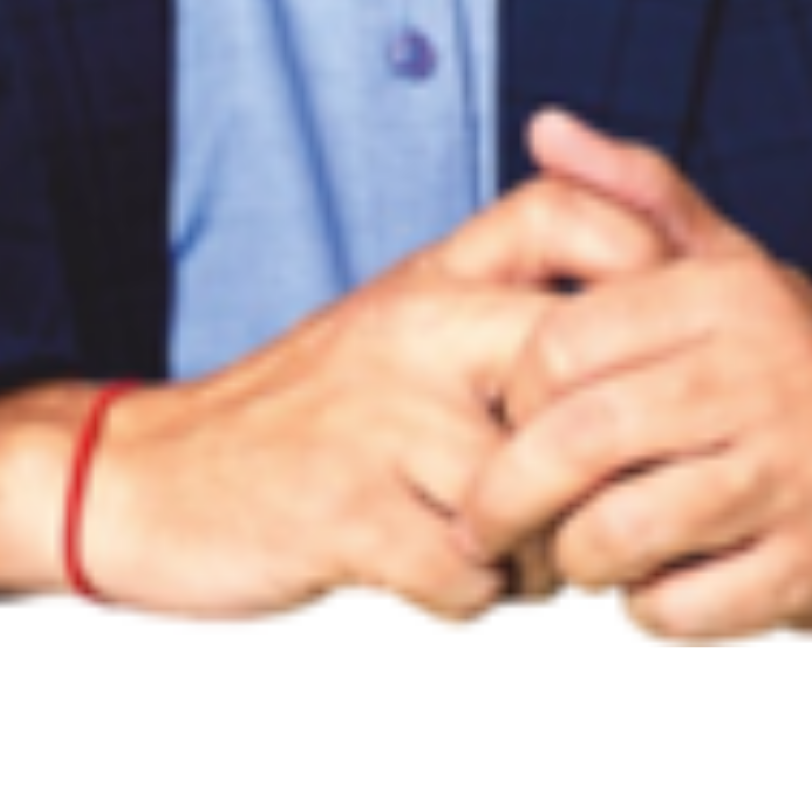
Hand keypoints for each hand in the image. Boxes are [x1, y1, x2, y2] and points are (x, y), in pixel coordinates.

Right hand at [80, 167, 681, 622]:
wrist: (146, 477)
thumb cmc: (297, 418)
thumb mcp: (396, 327)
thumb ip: (497, 305)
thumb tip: (643, 309)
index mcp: (430, 277)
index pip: (573, 216)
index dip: (649, 264)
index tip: (665, 345)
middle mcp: (412, 329)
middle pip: (575, 363)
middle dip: (603, 451)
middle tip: (589, 493)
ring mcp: (379, 419)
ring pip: (534, 488)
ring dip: (538, 542)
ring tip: (503, 548)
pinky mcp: (347, 511)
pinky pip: (469, 572)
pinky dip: (470, 595)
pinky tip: (435, 576)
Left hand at [453, 109, 811, 641]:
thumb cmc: (807, 370)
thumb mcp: (734, 267)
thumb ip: (638, 195)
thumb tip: (545, 128)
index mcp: (733, 299)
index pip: (562, 342)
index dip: (512, 396)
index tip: (509, 424)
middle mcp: (768, 377)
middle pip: (580, 440)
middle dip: (510, 496)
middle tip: (491, 520)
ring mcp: (798, 478)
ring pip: (623, 531)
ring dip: (578, 556)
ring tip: (581, 549)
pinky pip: (682, 606)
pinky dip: (649, 606)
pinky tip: (662, 580)